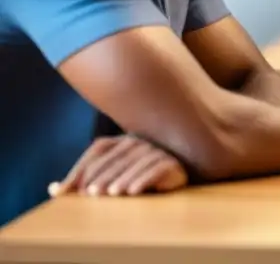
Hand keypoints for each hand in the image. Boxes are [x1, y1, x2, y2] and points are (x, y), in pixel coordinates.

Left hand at [49, 135, 187, 197]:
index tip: (74, 190)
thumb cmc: (132, 178)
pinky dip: (144, 180)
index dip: (85, 166)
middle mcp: (137, 142)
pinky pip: (156, 168)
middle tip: (91, 194)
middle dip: (102, 176)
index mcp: (120, 141)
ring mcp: (156, 150)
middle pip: (116, 157)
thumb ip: (81, 182)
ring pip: (136, 162)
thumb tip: (52, 189)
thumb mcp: (106, 178)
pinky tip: (133, 192)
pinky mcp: (171, 162)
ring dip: (123, 178)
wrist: (171, 178)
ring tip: (112, 193)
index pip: (99, 148)